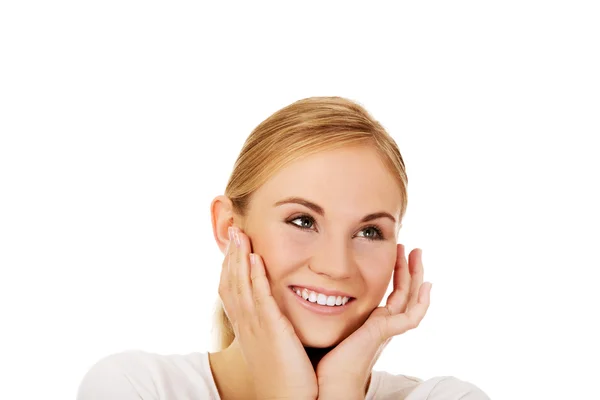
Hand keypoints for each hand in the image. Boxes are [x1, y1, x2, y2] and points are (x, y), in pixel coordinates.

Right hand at [219, 226, 317, 399]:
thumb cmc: (287, 376)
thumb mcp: (274, 345)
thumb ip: (273, 326)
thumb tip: (276, 315)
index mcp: (246, 327)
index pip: (232, 290)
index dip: (230, 266)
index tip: (234, 246)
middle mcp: (245, 324)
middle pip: (231, 282)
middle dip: (231, 255)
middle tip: (233, 230)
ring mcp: (255, 326)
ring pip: (241, 285)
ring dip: (239, 258)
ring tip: (240, 234)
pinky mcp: (270, 329)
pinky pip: (260, 297)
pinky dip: (255, 276)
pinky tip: (255, 258)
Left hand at [315, 244, 431, 398]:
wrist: (323, 385)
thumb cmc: (318, 359)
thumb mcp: (323, 324)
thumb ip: (321, 309)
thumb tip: (305, 287)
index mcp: (368, 324)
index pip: (388, 294)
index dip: (394, 274)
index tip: (394, 253)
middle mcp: (380, 325)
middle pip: (402, 293)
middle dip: (408, 269)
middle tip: (409, 248)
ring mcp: (384, 329)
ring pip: (408, 298)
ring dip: (415, 275)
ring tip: (416, 253)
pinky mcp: (383, 332)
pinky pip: (410, 316)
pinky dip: (421, 302)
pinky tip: (428, 286)